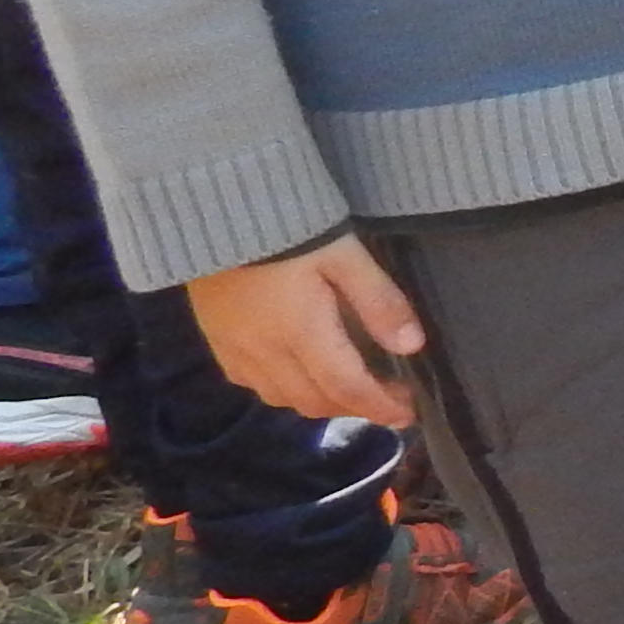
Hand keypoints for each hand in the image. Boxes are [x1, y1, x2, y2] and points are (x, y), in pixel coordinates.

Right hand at [187, 234, 422, 425]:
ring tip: (353, 389)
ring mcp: (235, 350)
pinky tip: (302, 375)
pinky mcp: (217, 341)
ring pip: (282, 399)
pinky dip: (286, 391)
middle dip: (356, 407)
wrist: (212, 209)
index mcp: (302, 334)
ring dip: (322, 403)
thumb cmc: (287, 227)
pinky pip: (254, 385)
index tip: (408, 414)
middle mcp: (265, 353)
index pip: (346, 389)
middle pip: (315, 401)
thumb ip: (378, 301)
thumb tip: (412, 347)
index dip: (380, 407)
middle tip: (390, 398)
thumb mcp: (344, 255)